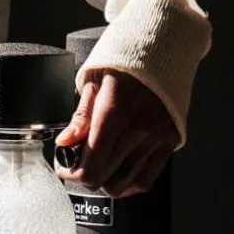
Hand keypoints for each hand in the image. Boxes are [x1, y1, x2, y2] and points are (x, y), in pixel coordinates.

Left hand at [55, 69, 179, 197]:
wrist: (162, 48)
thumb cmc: (125, 63)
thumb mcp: (94, 82)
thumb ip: (80, 117)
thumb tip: (64, 143)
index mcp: (115, 112)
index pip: (90, 167)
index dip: (71, 172)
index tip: (64, 164)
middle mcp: (139, 129)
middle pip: (103, 179)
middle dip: (82, 175)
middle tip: (77, 162)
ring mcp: (156, 138)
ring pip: (122, 185)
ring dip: (103, 181)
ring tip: (97, 165)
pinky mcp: (169, 142)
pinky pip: (145, 179)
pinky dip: (127, 184)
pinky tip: (116, 172)